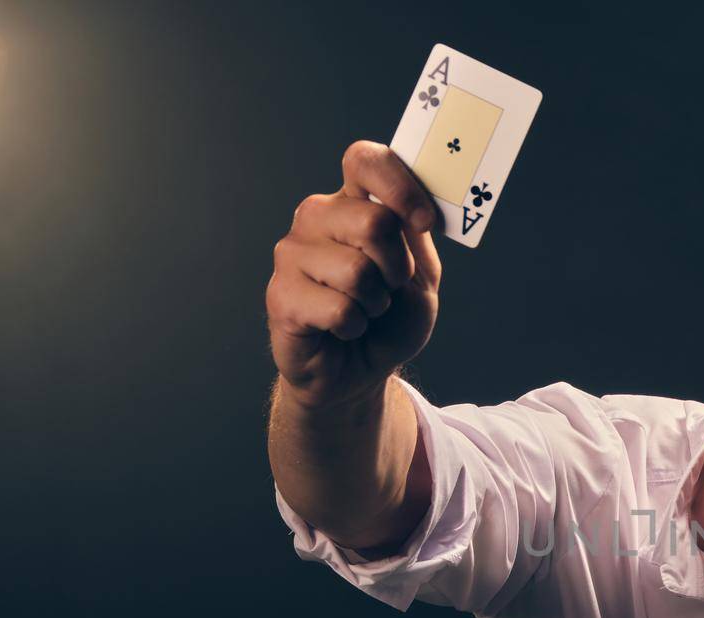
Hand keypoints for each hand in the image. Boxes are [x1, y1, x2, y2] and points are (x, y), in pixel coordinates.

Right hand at [266, 141, 443, 408]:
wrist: (360, 370)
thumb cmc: (389, 319)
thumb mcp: (420, 275)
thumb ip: (416, 237)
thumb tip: (416, 207)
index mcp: (352, 203)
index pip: (365, 161)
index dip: (399, 185)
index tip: (423, 223)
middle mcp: (316, 218)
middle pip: (373, 221)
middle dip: (397, 267)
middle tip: (389, 288)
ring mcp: (292, 254)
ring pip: (357, 271)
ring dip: (376, 303)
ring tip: (364, 311)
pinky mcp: (280, 296)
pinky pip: (339, 309)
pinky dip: (356, 327)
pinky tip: (344, 329)